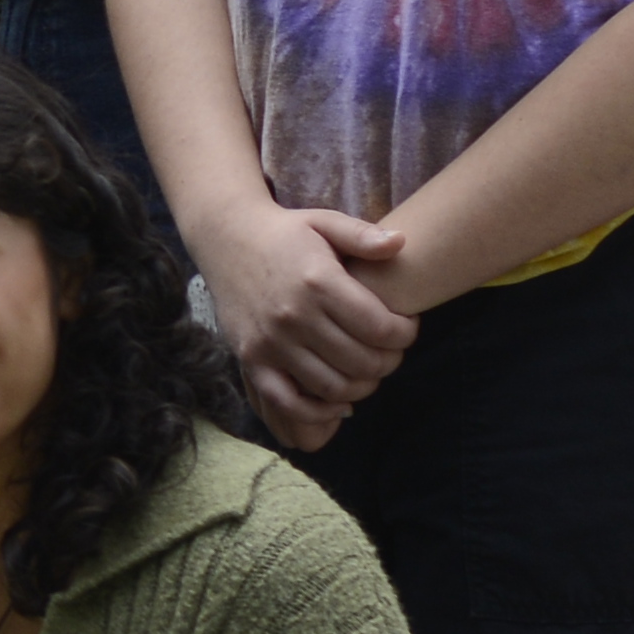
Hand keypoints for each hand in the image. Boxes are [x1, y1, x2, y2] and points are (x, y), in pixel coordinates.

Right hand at [204, 197, 415, 445]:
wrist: (226, 238)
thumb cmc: (285, 232)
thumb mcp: (325, 222)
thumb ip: (364, 235)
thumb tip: (402, 243)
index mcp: (318, 281)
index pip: (380, 328)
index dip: (405, 334)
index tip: (407, 327)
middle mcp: (294, 316)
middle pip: (362, 362)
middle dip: (390, 361)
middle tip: (392, 351)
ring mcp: (270, 343)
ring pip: (333, 387)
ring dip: (363, 387)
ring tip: (369, 369)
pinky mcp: (251, 360)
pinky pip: (288, 402)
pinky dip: (318, 412)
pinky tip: (338, 402)